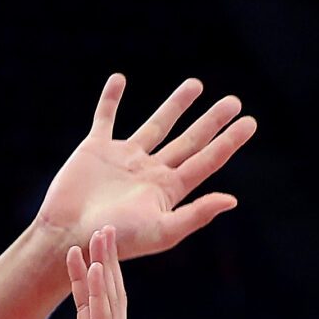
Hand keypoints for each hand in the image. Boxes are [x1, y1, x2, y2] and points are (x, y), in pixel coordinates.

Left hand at [29, 226, 129, 318]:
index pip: (92, 308)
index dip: (85, 280)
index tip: (79, 253)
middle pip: (108, 297)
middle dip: (104, 262)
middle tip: (102, 229)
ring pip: (109, 302)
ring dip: (105, 267)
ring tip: (102, 236)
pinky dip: (98, 294)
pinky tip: (95, 270)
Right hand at [34, 75, 255, 259]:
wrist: (67, 236)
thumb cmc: (114, 240)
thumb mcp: (161, 232)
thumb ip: (196, 215)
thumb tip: (232, 199)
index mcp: (168, 190)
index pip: (207, 160)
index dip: (229, 141)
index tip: (250, 122)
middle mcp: (150, 171)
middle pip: (189, 140)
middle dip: (211, 121)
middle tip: (233, 101)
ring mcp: (123, 159)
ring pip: (156, 125)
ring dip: (175, 105)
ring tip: (196, 84)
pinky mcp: (95, 150)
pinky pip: (105, 118)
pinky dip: (110, 99)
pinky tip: (119, 78)